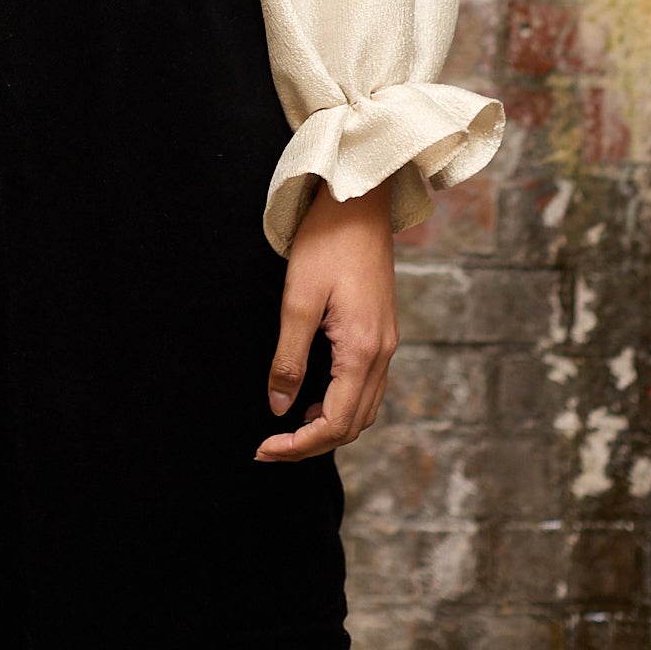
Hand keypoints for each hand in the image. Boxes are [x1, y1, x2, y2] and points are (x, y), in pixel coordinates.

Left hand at [256, 179, 396, 462]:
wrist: (359, 200)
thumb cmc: (326, 241)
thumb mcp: (298, 298)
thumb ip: (289, 357)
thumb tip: (280, 407)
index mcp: (362, 350)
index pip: (335, 423)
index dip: (299, 445)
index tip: (264, 449)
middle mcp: (382, 353)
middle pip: (352, 425)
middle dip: (312, 444)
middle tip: (270, 446)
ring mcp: (386, 342)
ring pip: (363, 409)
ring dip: (328, 426)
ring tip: (288, 426)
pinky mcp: (381, 330)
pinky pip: (367, 386)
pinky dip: (342, 404)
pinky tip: (315, 395)